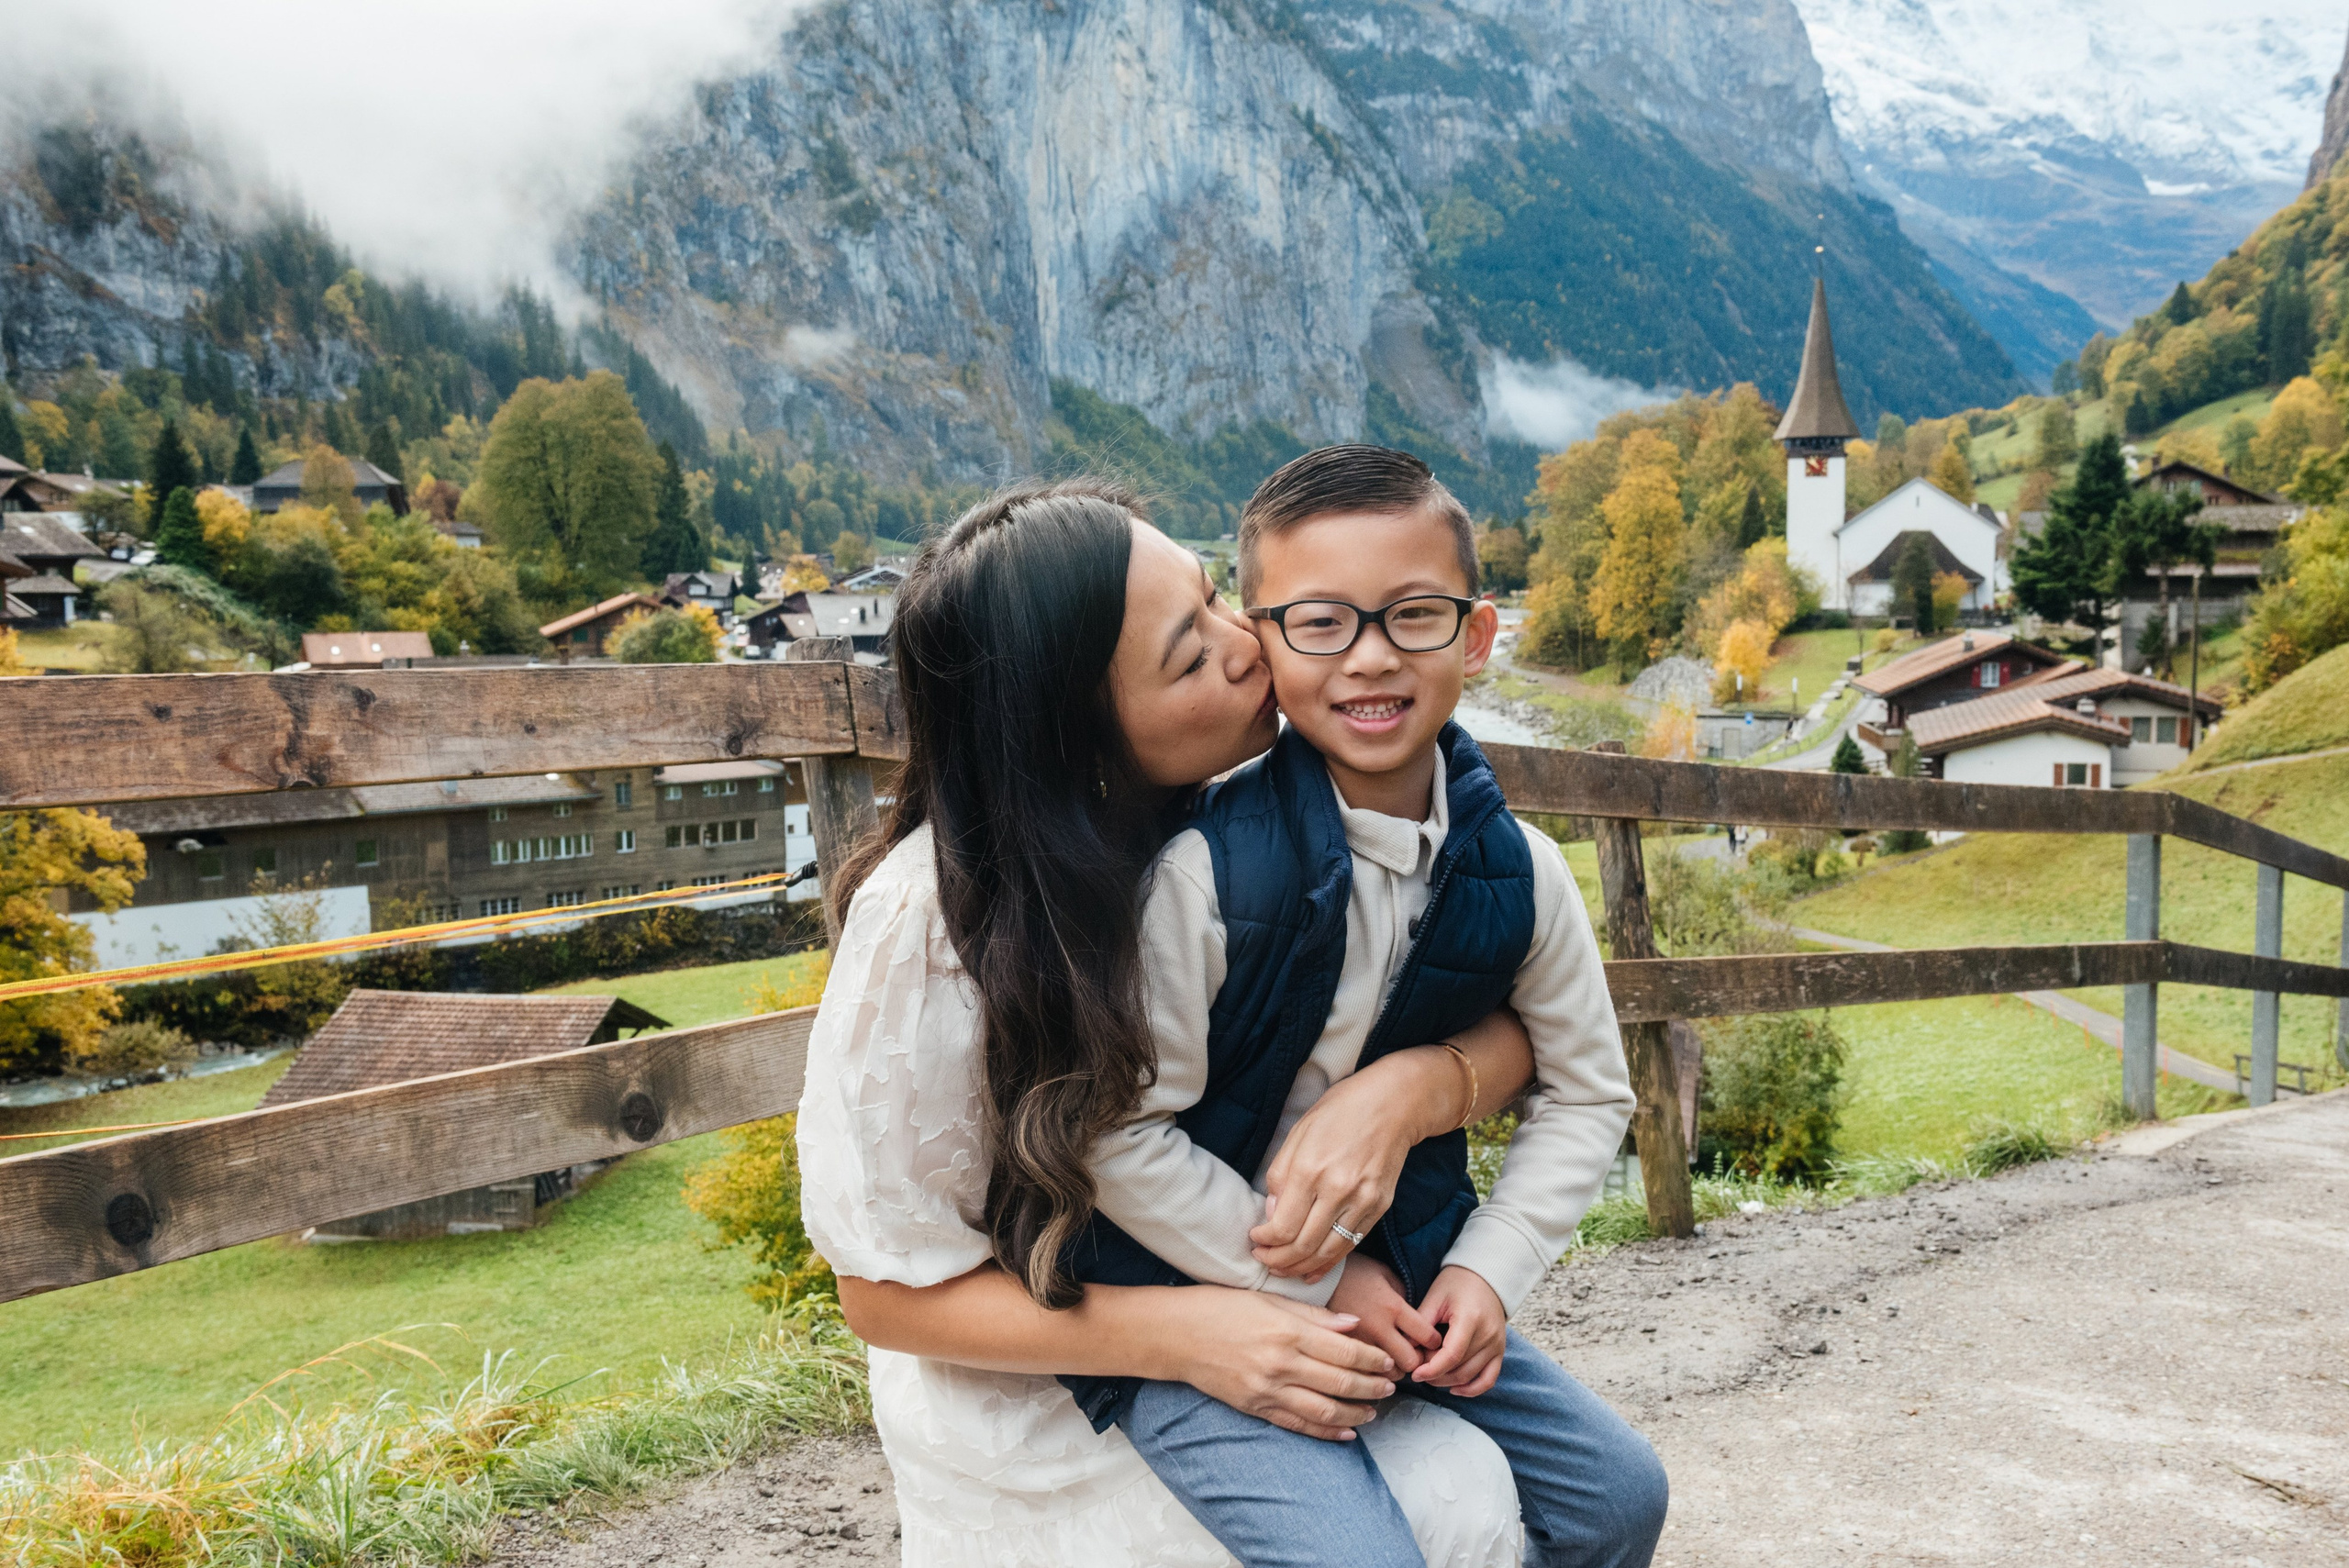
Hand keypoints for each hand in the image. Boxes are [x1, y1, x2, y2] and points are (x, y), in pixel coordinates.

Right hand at [1169, 1289, 1400, 1442]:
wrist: (1177, 1334)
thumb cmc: (1221, 1307)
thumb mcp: (1270, 1299)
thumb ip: (1315, 1315)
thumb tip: (1354, 1325)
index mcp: (1288, 1330)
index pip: (1345, 1351)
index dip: (1373, 1360)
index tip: (1389, 1362)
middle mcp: (1281, 1363)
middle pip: (1341, 1383)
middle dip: (1372, 1388)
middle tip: (1390, 1388)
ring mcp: (1268, 1389)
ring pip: (1324, 1410)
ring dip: (1355, 1414)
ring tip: (1373, 1412)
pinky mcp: (1256, 1407)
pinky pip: (1298, 1424)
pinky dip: (1326, 1432)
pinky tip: (1345, 1433)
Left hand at [1250, 1053, 1434, 1280]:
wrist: (1392, 1104)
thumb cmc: (1339, 1112)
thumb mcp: (1298, 1134)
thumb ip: (1280, 1176)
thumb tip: (1272, 1215)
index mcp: (1310, 1169)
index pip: (1282, 1226)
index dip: (1264, 1241)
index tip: (1255, 1239)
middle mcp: (1338, 1190)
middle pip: (1303, 1246)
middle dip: (1278, 1261)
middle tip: (1264, 1260)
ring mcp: (1362, 1201)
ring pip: (1327, 1252)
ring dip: (1300, 1268)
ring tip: (1283, 1269)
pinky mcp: (1379, 1207)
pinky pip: (1350, 1245)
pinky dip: (1328, 1263)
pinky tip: (1311, 1270)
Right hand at [1326, 1253, 1442, 1376]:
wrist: (1317, 1278)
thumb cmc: (1354, 1272)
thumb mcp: (1384, 1274)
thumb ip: (1403, 1296)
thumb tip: (1413, 1318)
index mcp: (1392, 1307)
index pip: (1426, 1335)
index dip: (1434, 1341)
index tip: (1430, 1340)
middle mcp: (1378, 1328)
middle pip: (1410, 1362)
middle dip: (1414, 1361)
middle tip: (1410, 1353)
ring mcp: (1359, 1343)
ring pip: (1388, 1374)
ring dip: (1393, 1370)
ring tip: (1390, 1360)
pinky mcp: (1343, 1352)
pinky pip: (1365, 1374)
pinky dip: (1372, 1373)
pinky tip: (1371, 1365)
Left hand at [1410, 1266, 1507, 1396]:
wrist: (1485, 1276)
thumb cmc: (1456, 1283)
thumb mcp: (1435, 1297)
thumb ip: (1421, 1323)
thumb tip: (1405, 1348)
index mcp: (1471, 1319)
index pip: (1452, 1355)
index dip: (1432, 1369)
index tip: (1414, 1374)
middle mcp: (1488, 1335)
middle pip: (1460, 1368)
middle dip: (1435, 1374)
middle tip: (1418, 1369)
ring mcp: (1497, 1345)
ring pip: (1471, 1376)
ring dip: (1448, 1381)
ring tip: (1430, 1374)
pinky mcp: (1499, 1351)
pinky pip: (1489, 1379)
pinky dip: (1472, 1389)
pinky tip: (1454, 1389)